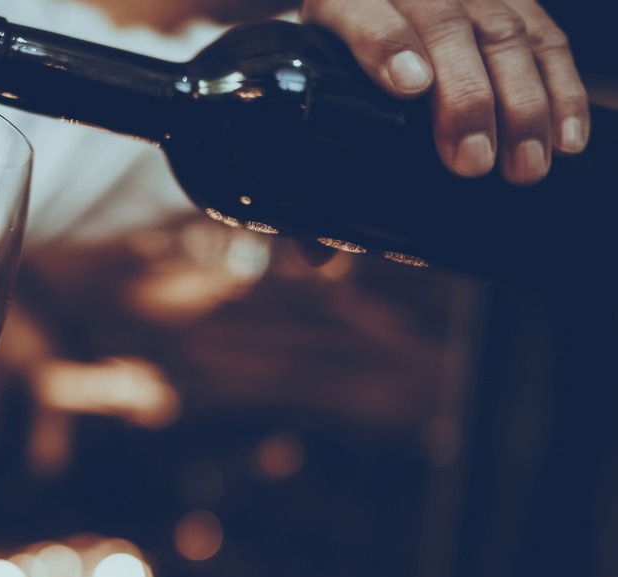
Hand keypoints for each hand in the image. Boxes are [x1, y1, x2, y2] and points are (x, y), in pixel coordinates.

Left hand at [301, 0, 589, 182]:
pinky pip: (547, 39)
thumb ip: (309, 173)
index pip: (363, 15)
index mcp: (340, 4)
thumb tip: (316, 254)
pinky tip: (565, 138)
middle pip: (444, 25)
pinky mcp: (512, 1)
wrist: (371, 17)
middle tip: (473, 164)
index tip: (409, 87)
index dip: (386, 47)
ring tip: (524, 167)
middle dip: (465, 97)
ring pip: (503, 32)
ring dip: (522, 103)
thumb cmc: (336, 74)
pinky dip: (562, 89)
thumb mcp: (315, 105)